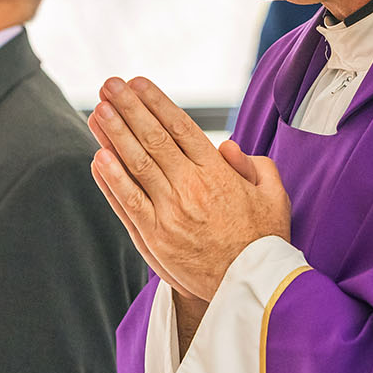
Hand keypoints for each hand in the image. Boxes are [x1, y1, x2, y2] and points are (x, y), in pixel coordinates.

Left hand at [88, 76, 291, 301]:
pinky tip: (98, 157)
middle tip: (108, 85)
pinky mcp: (155, 238)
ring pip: (136, 165)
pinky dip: (111, 179)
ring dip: (113, 135)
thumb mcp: (275, 196)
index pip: (180, 127)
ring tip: (97, 111)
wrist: (252, 289)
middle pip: (152, 139)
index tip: (137, 83)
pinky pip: (127, 203)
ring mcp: (169, 214)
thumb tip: (227, 147)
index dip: (156, 102)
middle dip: (128, 108)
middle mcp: (191, 188)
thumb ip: (254, 166)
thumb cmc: (264, 241)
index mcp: (218, 174)